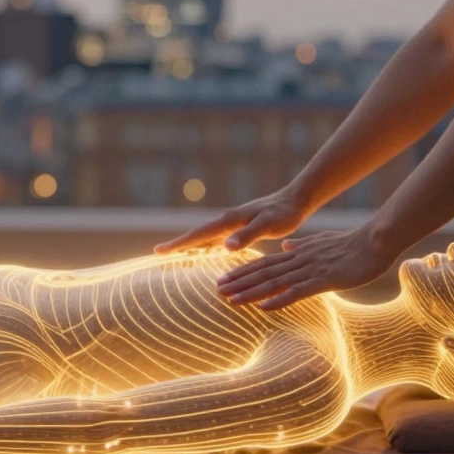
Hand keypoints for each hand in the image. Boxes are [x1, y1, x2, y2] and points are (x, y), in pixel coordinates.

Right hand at [155, 187, 309, 253]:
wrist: (295, 201)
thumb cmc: (283, 214)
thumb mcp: (267, 225)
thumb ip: (247, 235)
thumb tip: (225, 247)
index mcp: (229, 221)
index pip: (198, 235)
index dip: (179, 244)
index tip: (158, 251)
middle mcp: (226, 221)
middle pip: (197, 234)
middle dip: (178, 244)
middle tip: (158, 253)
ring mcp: (232, 224)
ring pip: (205, 236)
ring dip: (190, 244)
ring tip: (174, 253)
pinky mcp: (239, 227)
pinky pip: (217, 238)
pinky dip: (206, 244)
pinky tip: (205, 252)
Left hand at [215, 227, 397, 309]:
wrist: (375, 241)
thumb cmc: (352, 245)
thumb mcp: (321, 242)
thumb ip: (301, 245)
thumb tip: (286, 245)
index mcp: (297, 253)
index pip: (264, 263)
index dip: (243, 272)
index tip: (224, 279)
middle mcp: (298, 260)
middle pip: (263, 272)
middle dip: (239, 282)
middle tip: (217, 290)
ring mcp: (310, 270)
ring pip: (274, 283)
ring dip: (251, 292)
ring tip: (231, 300)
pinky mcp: (324, 280)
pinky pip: (297, 292)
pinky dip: (279, 300)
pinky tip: (263, 307)